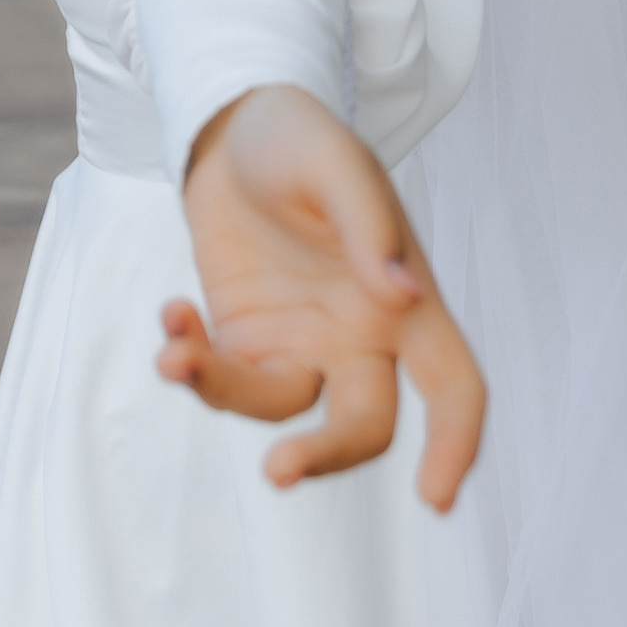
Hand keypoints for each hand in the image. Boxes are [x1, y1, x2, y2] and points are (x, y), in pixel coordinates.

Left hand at [160, 84, 485, 511]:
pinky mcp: (240, 340)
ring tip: (173, 356)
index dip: (455, 444)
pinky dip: (189, 360)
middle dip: (324, 455)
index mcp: (408, 303)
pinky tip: (171, 315)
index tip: (435, 499)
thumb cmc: (300, 139)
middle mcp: (361, 338)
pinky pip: (219, 377)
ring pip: (278, 409)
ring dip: (224, 393)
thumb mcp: (334, 163)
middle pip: (364, 425)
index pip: (454, 385)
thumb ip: (369, 224)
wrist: (233, 127)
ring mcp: (299, 344)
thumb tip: (402, 293)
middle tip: (276, 471)